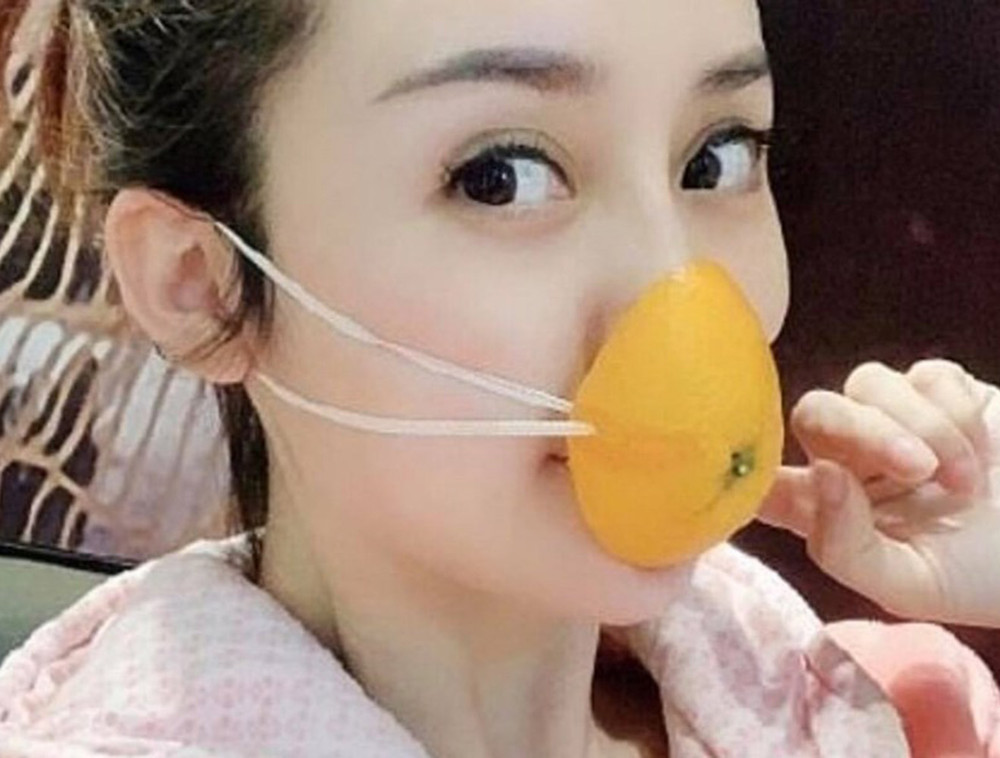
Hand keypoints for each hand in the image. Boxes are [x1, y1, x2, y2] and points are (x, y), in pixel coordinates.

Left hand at [760, 359, 999, 627]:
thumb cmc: (983, 575)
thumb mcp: (911, 586)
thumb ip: (846, 548)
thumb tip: (820, 477)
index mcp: (824, 511)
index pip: (763, 481)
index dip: (753, 468)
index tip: (780, 475)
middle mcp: (848, 457)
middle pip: (814, 412)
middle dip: (861, 432)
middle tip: (917, 471)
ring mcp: (893, 418)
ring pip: (868, 384)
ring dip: (924, 430)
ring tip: (968, 483)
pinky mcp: (941, 390)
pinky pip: (926, 375)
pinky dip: (959, 414)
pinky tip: (985, 452)